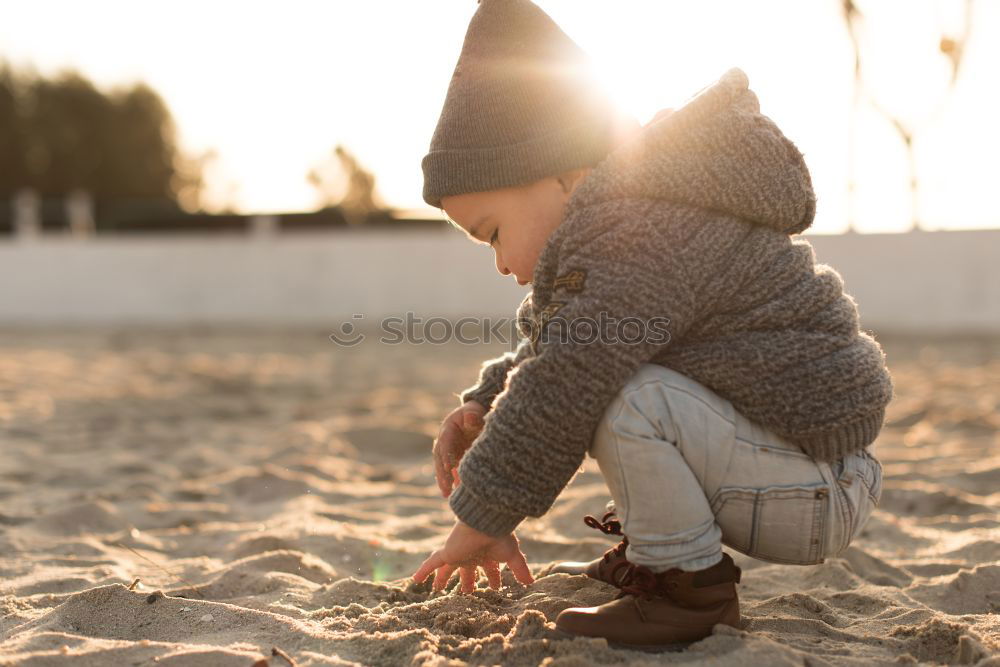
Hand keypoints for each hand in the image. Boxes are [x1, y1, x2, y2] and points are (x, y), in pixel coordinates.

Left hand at [412, 519, 533, 592]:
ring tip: (437, 589)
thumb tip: (531, 583)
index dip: (493, 579)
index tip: (495, 589)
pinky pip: (431, 563)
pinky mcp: (447, 552)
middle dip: (467, 582)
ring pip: (447, 569)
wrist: (484, 521)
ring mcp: (457, 553)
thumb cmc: (499, 535)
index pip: (490, 570)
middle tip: (466, 594)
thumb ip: (520, 569)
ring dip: (443, 579)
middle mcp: (472, 554)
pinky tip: (415, 580)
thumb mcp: (512, 555)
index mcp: (488, 554)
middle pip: (467, 571)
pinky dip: (423, 571)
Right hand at [432, 400, 486, 496]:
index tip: (450, 468)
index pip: (446, 442)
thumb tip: (470, 417)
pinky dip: (452, 479)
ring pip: (443, 466)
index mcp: (449, 427)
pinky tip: (455, 491)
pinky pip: (451, 469)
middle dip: (443, 473)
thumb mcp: (476, 412)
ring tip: (447, 494)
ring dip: (444, 479)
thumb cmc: (477, 412)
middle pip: (441, 457)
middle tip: (446, 488)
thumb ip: (473, 416)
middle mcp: (444, 439)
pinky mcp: (454, 455)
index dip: (447, 455)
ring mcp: (448, 448)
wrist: (478, 414)